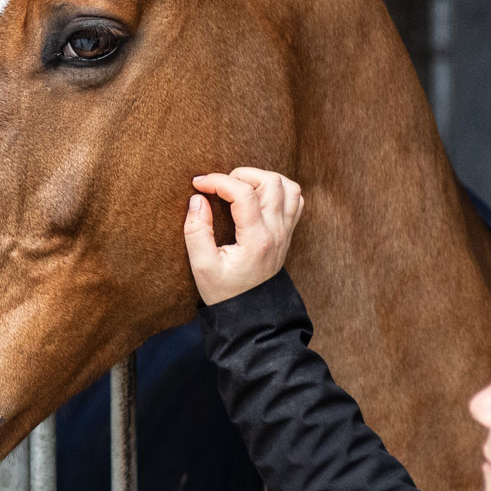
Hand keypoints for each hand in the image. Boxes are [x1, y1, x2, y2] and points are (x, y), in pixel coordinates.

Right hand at [184, 168, 304, 304]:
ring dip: (263, 179)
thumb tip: (197, 199)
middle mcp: (276, 232)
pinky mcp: (287, 232)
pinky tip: (257, 197)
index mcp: (256, 240)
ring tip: (240, 188)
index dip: (218, 181)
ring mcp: (285, 232)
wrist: (250, 314)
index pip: (243, 193)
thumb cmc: (224, 292)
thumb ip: (196, 231)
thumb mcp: (201, 266)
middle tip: (220, 186)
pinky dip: (278, 190)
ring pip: (288, 186)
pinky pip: (295, 199)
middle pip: (271, 182)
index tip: (198, 184)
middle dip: (242, 175)